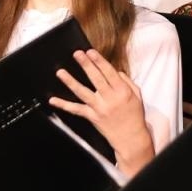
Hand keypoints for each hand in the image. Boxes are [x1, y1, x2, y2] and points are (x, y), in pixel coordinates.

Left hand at [49, 49, 154, 172]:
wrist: (130, 138)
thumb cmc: (134, 116)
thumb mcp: (137, 95)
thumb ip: (127, 81)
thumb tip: (115, 71)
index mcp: (122, 91)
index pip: (109, 72)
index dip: (99, 61)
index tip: (91, 52)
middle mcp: (110, 99)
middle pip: (95, 79)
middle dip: (86, 64)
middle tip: (77, 54)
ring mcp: (99, 108)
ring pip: (82, 92)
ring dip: (70, 81)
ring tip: (61, 72)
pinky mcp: (92, 117)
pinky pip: (76, 109)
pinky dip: (63, 105)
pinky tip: (53, 100)